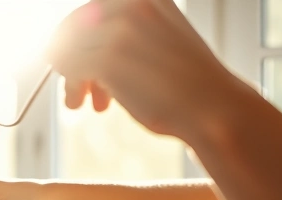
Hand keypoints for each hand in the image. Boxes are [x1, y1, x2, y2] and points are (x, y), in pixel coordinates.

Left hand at [47, 0, 243, 141]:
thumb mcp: (154, 41)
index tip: (76, 62)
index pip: (90, 11)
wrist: (213, 108)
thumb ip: (121, 35)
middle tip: (78, 88)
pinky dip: (71, 86)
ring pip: (69, 48)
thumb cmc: (186, 84)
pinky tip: (79, 103)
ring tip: (78, 101)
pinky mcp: (108, 57)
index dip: (78, 39)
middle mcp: (130, 3)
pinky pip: (68, 66)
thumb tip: (76, 47)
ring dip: (71, 77)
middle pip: (75, 27)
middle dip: (72, 59)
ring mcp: (118, 28)